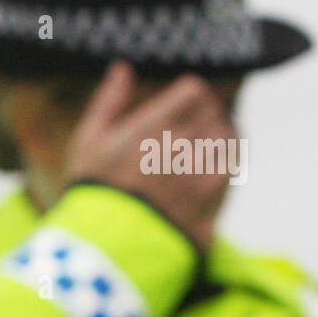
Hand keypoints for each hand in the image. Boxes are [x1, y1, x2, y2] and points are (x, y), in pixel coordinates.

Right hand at [64, 61, 236, 253]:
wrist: (100, 248)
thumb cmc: (90, 190)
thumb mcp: (87, 141)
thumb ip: (109, 101)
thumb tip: (123, 67)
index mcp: (152, 126)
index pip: (194, 91)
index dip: (190, 94)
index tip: (181, 103)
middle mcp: (182, 146)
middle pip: (213, 113)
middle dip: (205, 114)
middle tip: (191, 124)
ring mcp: (198, 177)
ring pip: (227, 139)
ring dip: (218, 136)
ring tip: (201, 144)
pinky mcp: (209, 204)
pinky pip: (230, 171)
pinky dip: (225, 163)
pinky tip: (211, 168)